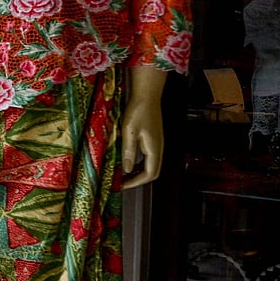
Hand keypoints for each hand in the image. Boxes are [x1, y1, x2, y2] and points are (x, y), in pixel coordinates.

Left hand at [120, 65, 166, 188]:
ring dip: (136, 172)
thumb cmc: (138, 111)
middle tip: (121, 183)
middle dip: (137, 180)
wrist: (147, 95)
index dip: (136, 182)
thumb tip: (125, 169)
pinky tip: (126, 161)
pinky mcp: (152, 140)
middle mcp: (158, 149)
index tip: (122, 185)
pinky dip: (137, 163)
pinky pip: (147, 157)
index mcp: (154, 149)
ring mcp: (156, 144)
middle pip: (152, 172)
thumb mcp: (129, 131)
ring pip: (149, 165)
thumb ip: (128, 151)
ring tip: (121, 175)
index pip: (149, 174)